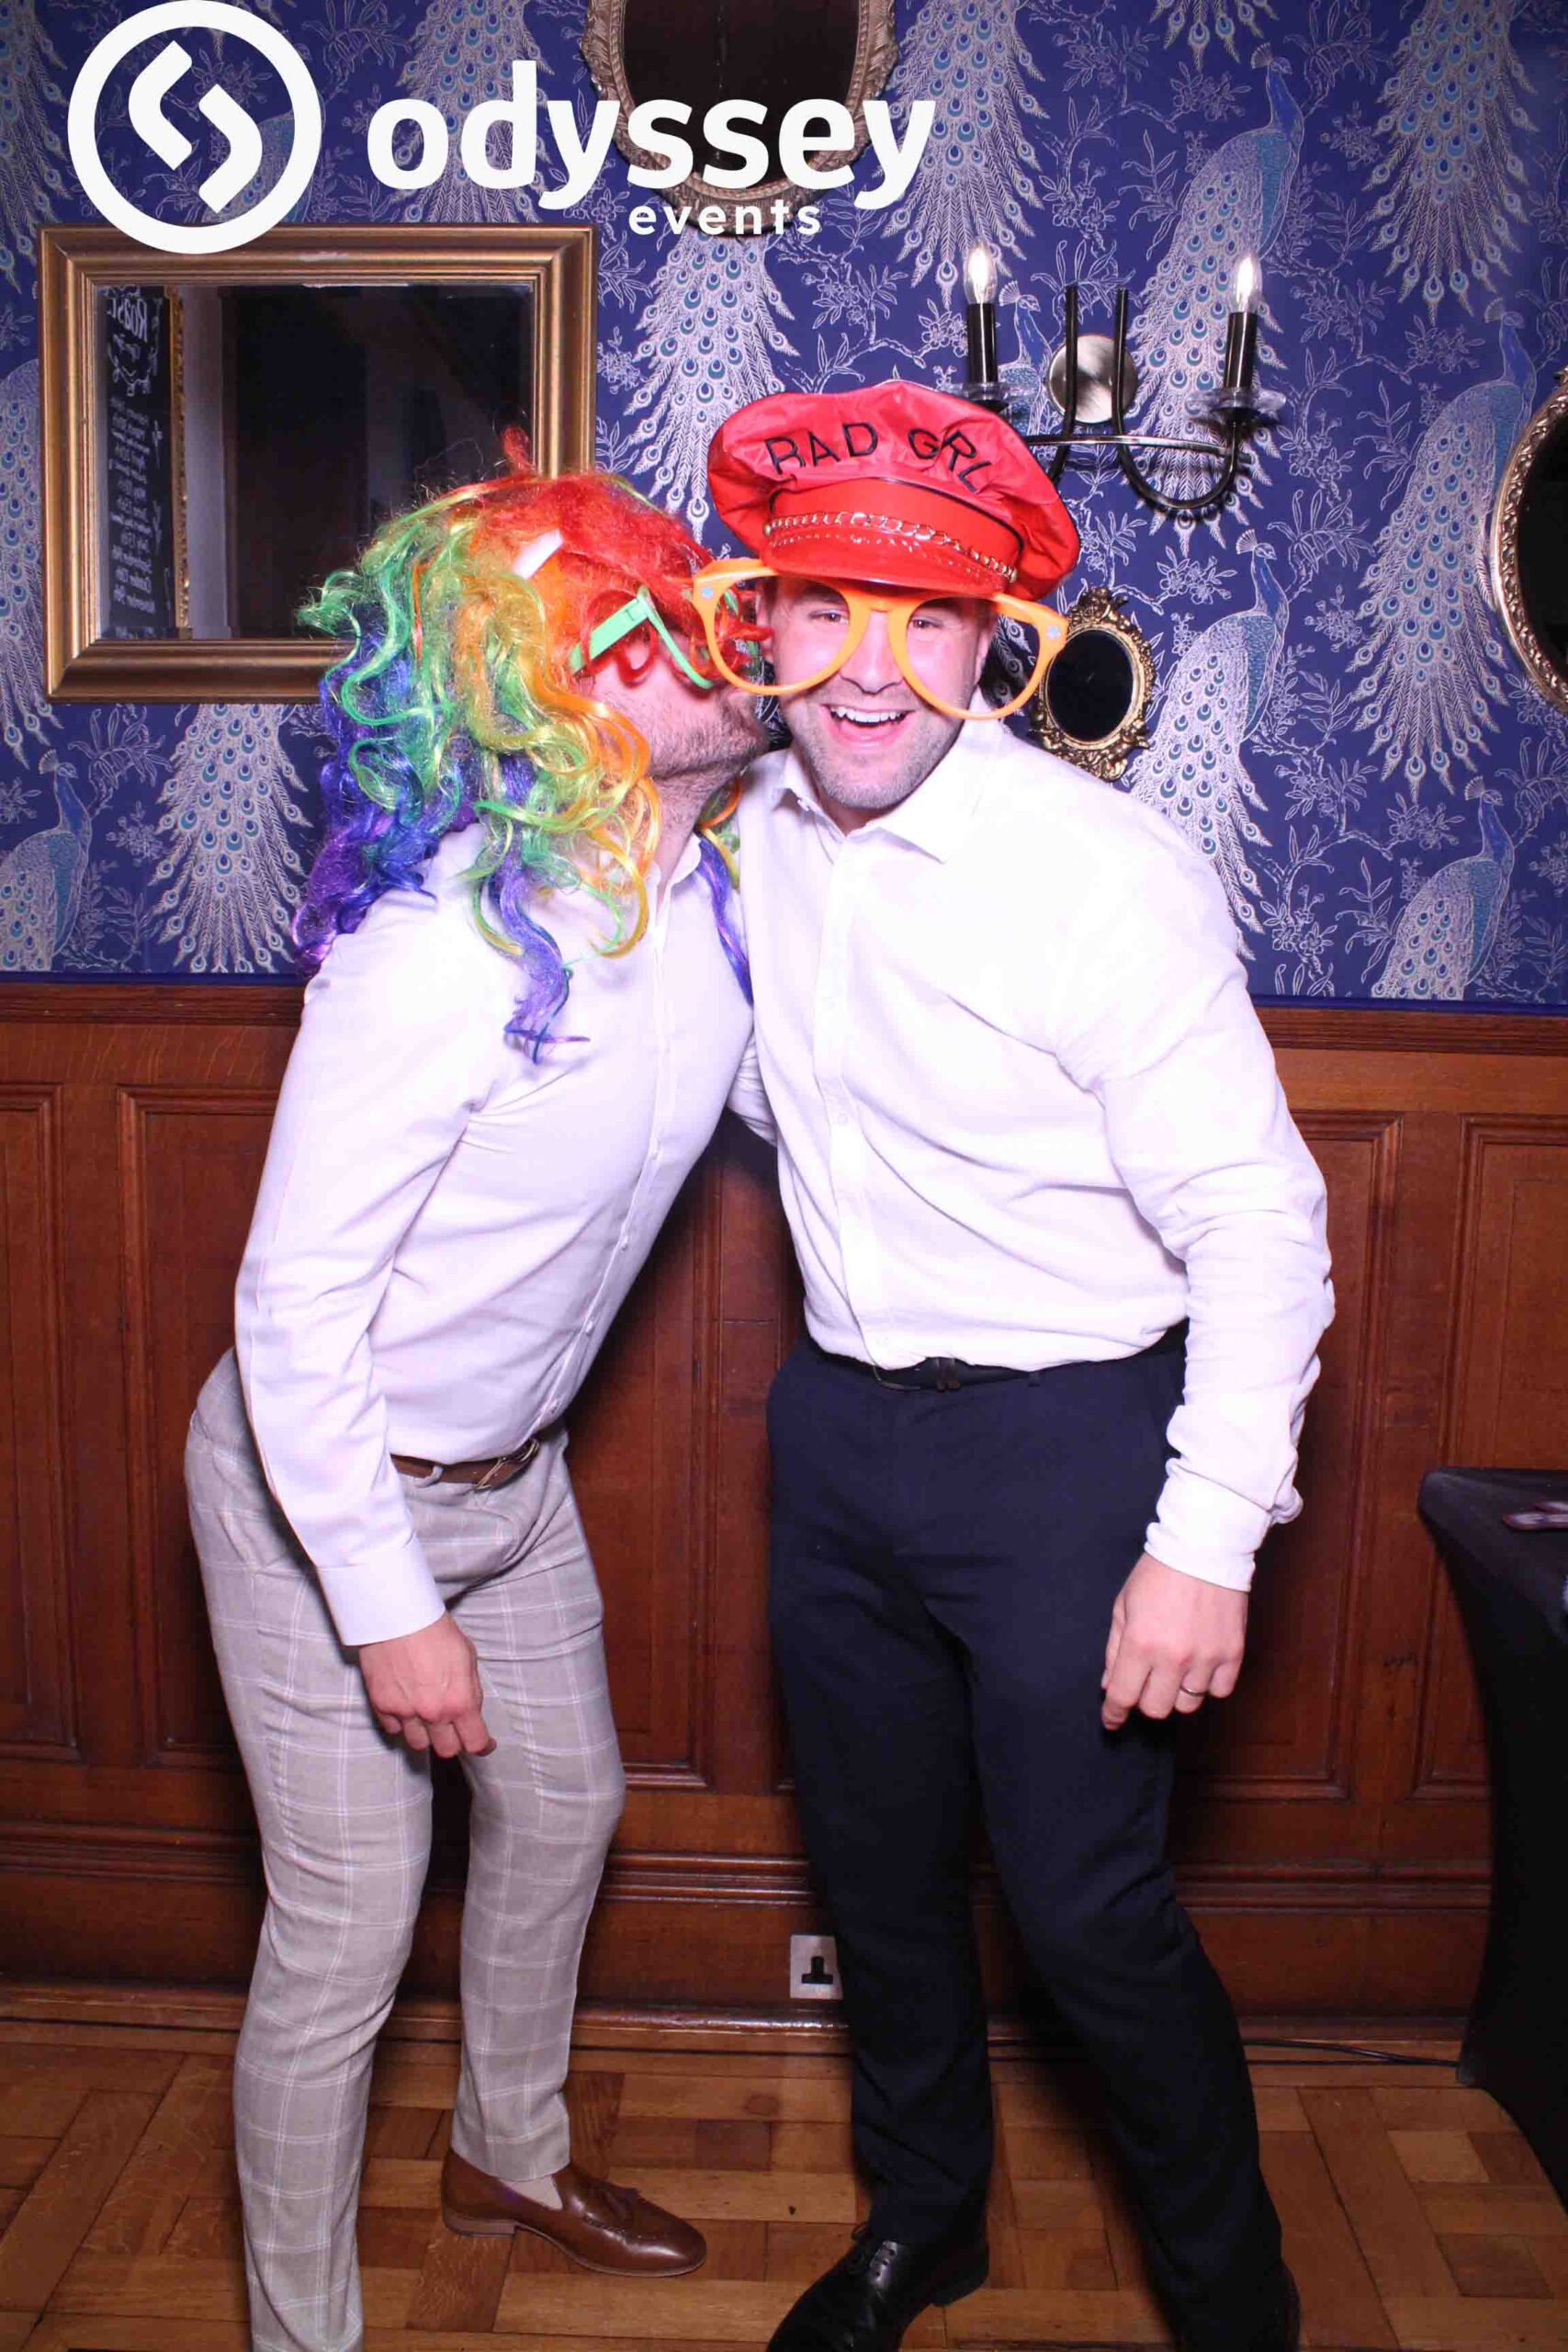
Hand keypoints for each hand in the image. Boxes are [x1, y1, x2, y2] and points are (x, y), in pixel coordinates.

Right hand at [358, 1612, 494, 1757]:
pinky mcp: (382, 1705)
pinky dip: (401, 1723)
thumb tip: (470, 1709)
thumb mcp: (468, 1657)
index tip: (484, 1744)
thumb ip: (470, 1690)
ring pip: (418, 1744)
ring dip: (425, 1735)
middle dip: (453, 1741)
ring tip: (427, 1717)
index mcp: (459, 1701)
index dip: (483, 1746)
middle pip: (446, 1750)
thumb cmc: (436, 1630)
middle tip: (453, 1728)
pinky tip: (406, 1707)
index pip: (475, 1742)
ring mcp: (405, 1712)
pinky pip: (394, 1729)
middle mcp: (433, 1713)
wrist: (397, 1616)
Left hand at [1101, 1552, 1246, 1729]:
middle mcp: (1173, 1657)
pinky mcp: (1233, 1653)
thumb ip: (1114, 1649)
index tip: (1111, 1721)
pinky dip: (1208, 1685)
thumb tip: (1110, 1685)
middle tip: (1146, 1681)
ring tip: (1176, 1668)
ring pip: (1188, 1705)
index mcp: (1140, 1643)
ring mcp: (1206, 1658)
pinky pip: (1219, 1691)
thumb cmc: (1158, 1573)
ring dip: (1177, 1692)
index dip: (1114, 1714)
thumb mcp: (1124, 1605)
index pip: (1123, 1696)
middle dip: (1145, 1699)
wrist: (1205, 1547)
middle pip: (1156, 1708)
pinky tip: (1201, 1666)